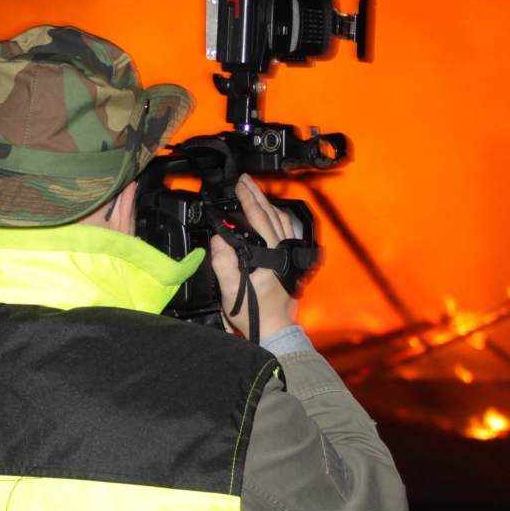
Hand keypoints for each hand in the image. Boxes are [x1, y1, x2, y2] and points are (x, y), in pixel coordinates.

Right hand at [209, 174, 299, 340]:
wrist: (275, 329)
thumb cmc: (255, 312)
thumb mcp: (232, 291)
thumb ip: (224, 265)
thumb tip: (219, 241)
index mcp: (271, 254)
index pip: (259, 218)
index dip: (247, 200)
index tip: (238, 186)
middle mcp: (283, 251)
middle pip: (271, 215)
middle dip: (257, 195)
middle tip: (245, 180)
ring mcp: (289, 255)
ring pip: (281, 221)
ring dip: (268, 204)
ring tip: (255, 193)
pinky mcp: (290, 261)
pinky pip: (287, 232)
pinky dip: (278, 218)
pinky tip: (272, 216)